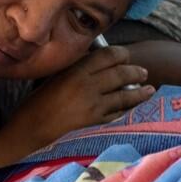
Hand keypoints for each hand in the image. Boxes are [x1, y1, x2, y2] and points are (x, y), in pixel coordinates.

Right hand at [4, 46, 153, 151]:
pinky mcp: (94, 122)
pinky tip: (132, 107)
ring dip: (139, 93)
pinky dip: (126, 109)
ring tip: (149, 90)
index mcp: (77, 70)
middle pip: (120, 74)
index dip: (122, 54)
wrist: (31, 128)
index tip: (127, 55)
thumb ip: (78, 67)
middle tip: (144, 72)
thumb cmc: (38, 100)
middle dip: (135, 72)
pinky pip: (116, 113)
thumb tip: (99, 61)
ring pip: (124, 96)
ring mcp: (92, 106)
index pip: (108, 56)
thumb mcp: (56, 75)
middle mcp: (87, 86)